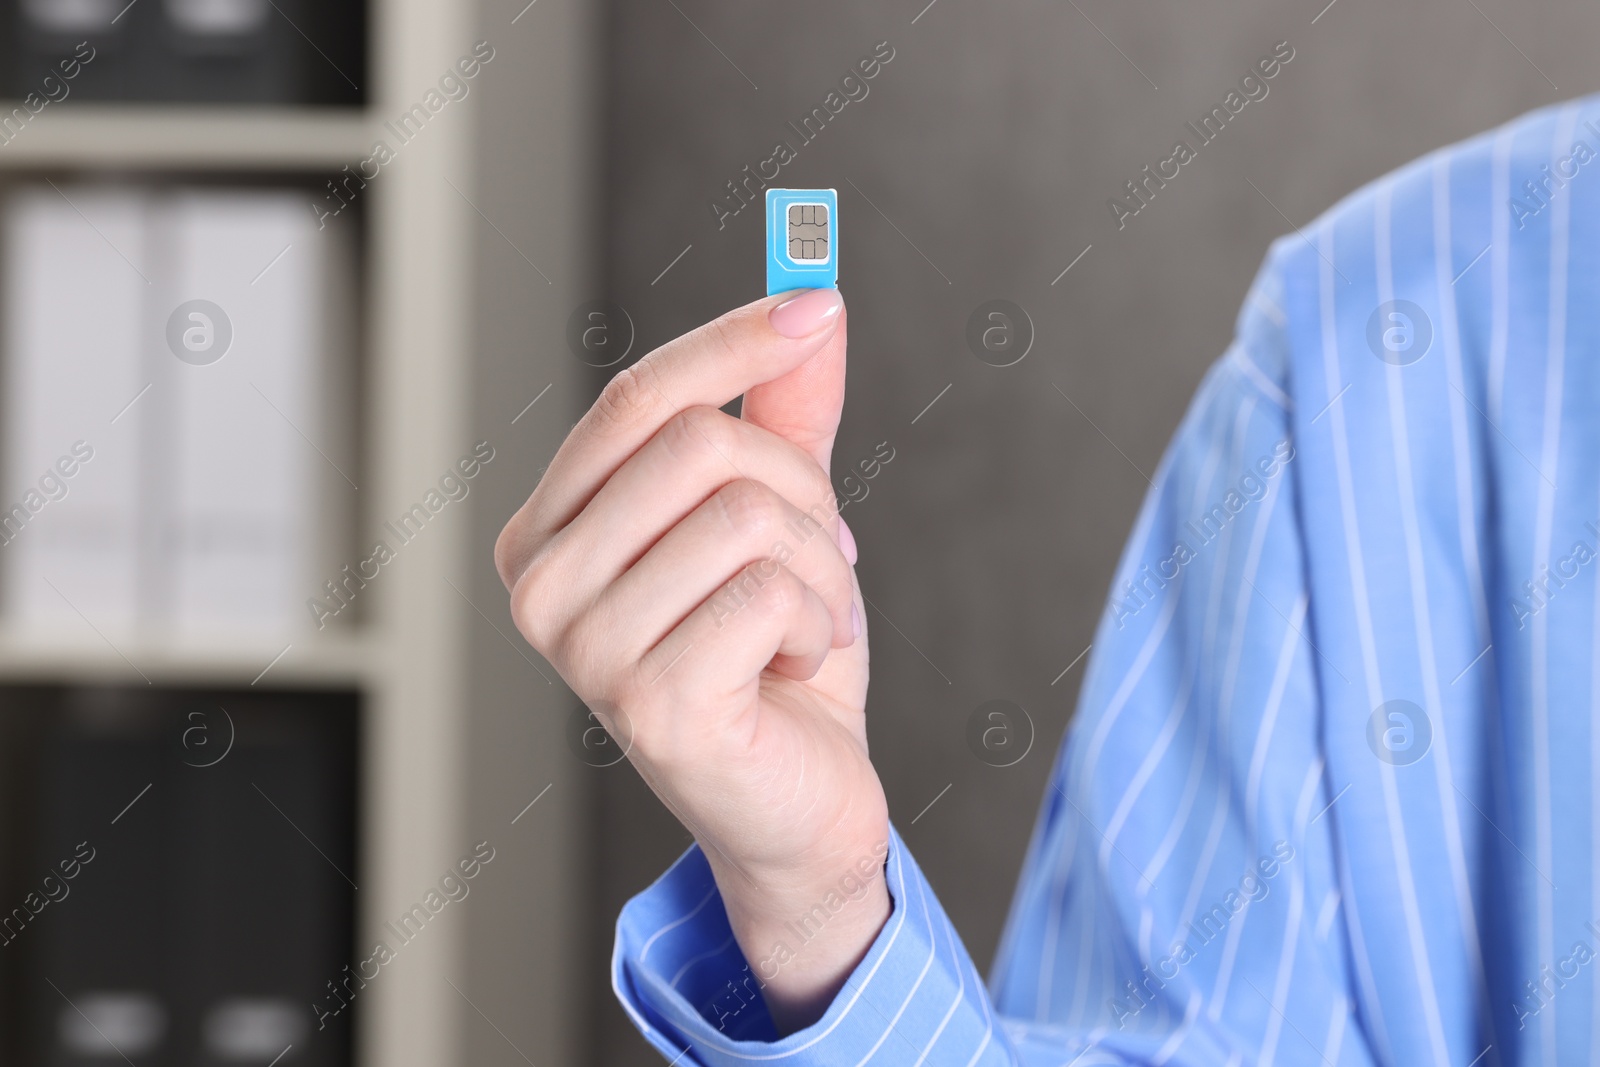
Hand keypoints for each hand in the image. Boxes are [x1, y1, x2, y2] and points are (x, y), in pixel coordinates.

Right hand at [495, 289, 889, 1033]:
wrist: (796, 803)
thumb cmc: (772, 657)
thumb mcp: (781, 519)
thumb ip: (784, 416)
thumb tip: (816, 302)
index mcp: (549, 531)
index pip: (636, 398)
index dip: (735, 342)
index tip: (818, 305)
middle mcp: (541, 587)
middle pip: (698, 443)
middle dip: (801, 488)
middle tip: (826, 553)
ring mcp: (584, 651)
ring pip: (745, 514)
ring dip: (822, 564)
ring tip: (810, 619)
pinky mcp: (649, 704)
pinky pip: (770, 590)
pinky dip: (819, 619)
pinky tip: (795, 668)